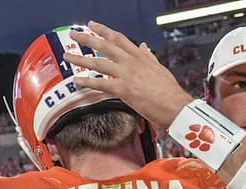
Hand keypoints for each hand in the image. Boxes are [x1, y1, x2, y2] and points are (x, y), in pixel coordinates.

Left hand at [65, 21, 193, 127]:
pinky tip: (77, 81)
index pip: (119, 39)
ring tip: (68, 56)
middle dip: (87, 38)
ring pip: (99, 62)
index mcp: (141, 57)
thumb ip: (149, 58)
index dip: (104, 31)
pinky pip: (101, 84)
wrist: (176, 106)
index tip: (93, 25)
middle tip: (74, 34)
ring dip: (81, 59)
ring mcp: (127, 75)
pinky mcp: (124, 90)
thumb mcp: (160, 69)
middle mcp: (132, 62)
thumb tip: (144, 48)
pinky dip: (87, 82)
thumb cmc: (170, 92)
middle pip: (105, 45)